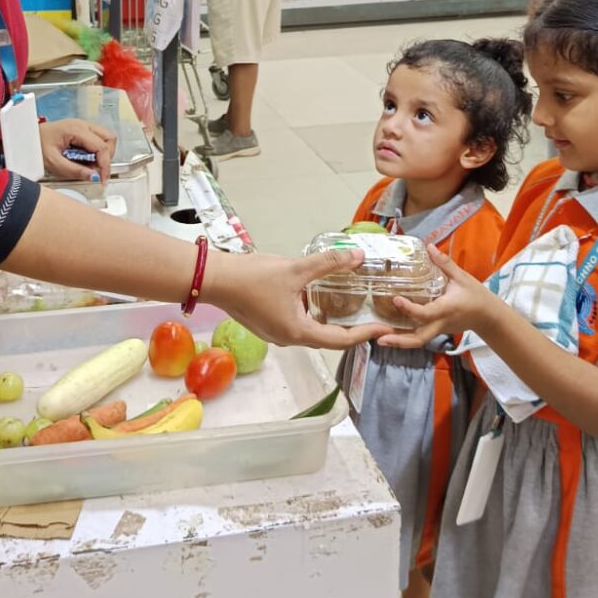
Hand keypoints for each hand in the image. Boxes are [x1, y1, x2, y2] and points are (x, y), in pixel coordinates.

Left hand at [40, 118, 117, 184]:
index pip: (102, 147)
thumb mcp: (54, 162)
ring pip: (106, 139)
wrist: (26, 138)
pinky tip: (84, 160)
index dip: (105, 165)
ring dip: (103, 155)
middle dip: (106, 157)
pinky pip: (97, 141)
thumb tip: (93, 176)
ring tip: (88, 165)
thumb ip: (74, 171)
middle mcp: (82, 125)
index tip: (102, 179)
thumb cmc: (36, 145)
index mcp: (76, 129)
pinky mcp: (81, 132)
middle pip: (109, 139)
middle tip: (95, 171)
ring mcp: (83, 127)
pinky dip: (96, 152)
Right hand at [207, 246, 392, 349]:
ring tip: (351, 309)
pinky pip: (298, 324)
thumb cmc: (252, 278)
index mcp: (297, 332)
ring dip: (331, 322)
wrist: (214, 279)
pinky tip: (318, 299)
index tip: (383, 329)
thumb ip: (328, 263)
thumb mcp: (295, 269)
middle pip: (328, 339)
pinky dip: (314, 315)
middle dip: (351, 330)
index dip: (364, 334)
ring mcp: (275, 333)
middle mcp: (288, 339)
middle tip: (371, 318)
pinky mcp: (267, 324)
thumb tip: (358, 257)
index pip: (340, 340)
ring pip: (312, 331)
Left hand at [376, 246, 491, 349]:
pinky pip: (419, 337)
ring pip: (417, 341)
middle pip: (418, 338)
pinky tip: (389, 333)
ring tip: (379, 339)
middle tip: (379, 338)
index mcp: (446, 309)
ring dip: (398, 342)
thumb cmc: (476, 296)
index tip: (396, 299)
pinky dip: (404, 338)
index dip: (410, 308)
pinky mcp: (436, 331)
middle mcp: (439, 323)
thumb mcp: (462, 277)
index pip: (425, 313)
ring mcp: (438, 330)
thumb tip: (429, 246)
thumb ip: (445, 263)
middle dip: (399, 340)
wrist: (488, 316)